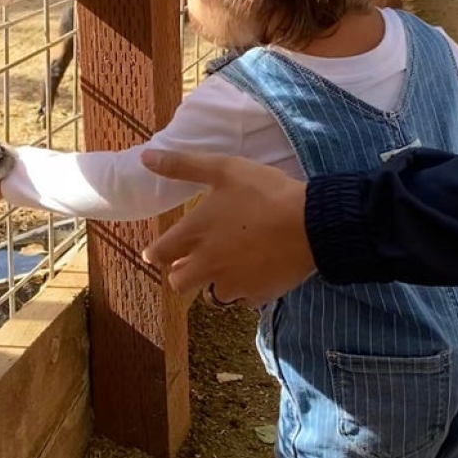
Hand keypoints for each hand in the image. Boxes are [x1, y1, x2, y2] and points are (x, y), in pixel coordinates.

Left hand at [141, 151, 314, 302]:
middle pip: (178, 283)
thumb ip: (183, 165)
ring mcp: (232, 283)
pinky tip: (256, 273)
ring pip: (212, 293)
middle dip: (180, 274)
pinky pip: (243, 298)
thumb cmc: (265, 193)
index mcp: (195, 233)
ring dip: (214, 283)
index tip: (155, 253)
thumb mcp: (224, 169)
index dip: (155, 253)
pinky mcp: (257, 295)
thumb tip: (146, 158)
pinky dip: (245, 289)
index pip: (160, 253)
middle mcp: (207, 264)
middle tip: (190, 263)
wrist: (311, 225)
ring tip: (227, 267)